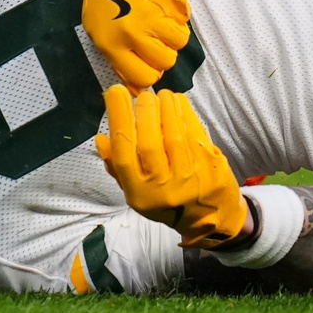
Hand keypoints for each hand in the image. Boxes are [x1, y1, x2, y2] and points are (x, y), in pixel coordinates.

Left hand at [71, 0, 189, 88]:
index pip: (143, 78)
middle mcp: (134, 33)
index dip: (149, 72)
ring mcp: (155, 15)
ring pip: (179, 43)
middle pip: (166, 62)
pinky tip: (165, 6)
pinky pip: (185, 19)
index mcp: (113, 44)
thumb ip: (116, 54)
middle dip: (163, 54)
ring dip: (173, 35)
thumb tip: (136, 79)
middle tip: (156, 40)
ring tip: (162, 22)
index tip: (148, 62)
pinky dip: (179, 16)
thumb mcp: (96, 26)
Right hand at [95, 85, 247, 247]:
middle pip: (149, 142)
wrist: (211, 219)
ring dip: (165, 107)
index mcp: (140, 193)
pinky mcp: (210, 165)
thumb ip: (117, 166)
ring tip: (160, 94)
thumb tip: (101, 137)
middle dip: (144, 111)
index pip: (123, 153)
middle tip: (143, 95)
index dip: (118, 119)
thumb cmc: (167, 201)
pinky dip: (184, 111)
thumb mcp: (136, 192)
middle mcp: (163, 187)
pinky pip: (194, 131)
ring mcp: (189, 176)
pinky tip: (177, 101)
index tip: (115, 93)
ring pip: (173, 134)